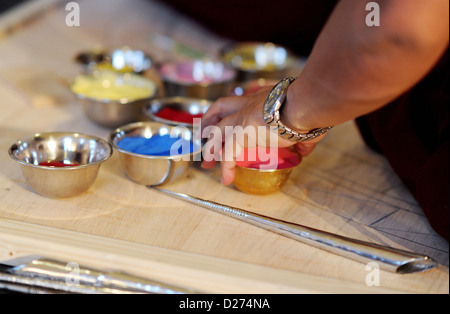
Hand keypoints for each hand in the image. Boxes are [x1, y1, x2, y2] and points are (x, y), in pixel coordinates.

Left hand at [200, 87, 323, 184]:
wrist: (305, 104)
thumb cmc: (310, 108)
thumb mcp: (303, 123)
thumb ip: (301, 138)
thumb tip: (303, 151)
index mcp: (262, 99)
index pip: (240, 103)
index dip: (231, 112)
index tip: (227, 122)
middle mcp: (248, 104)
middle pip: (219, 110)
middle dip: (209, 123)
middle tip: (203, 137)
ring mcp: (242, 118)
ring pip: (217, 131)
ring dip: (209, 147)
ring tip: (206, 163)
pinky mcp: (241, 132)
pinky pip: (228, 153)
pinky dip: (225, 167)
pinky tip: (226, 179)